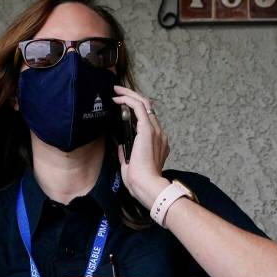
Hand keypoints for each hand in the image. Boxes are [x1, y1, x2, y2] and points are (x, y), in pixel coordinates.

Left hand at [112, 85, 170, 208]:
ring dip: (129, 95)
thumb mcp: (130, 163)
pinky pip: (139, 107)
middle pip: (148, 107)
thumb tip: (120, 144)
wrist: (146, 185)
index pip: (148, 119)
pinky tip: (117, 99)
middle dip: (132, 96)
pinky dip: (128, 100)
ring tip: (116, 91)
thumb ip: (126, 152)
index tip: (122, 105)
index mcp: (157, 142)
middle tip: (118, 91)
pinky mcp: (147, 130)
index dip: (135, 109)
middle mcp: (159, 134)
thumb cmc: (139, 180)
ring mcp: (155, 131)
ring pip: (144, 103)